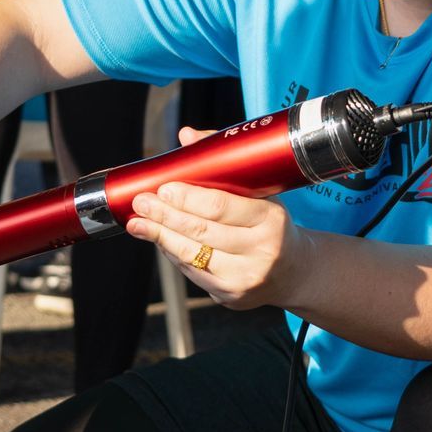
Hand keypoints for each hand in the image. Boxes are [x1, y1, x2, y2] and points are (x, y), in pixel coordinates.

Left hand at [122, 126, 312, 310]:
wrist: (292, 272)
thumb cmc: (269, 225)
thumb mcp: (260, 193)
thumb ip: (224, 163)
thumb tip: (187, 137)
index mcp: (270, 218)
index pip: (221, 206)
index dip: (187, 197)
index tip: (163, 187)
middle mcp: (261, 250)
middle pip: (201, 230)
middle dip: (165, 215)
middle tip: (141, 202)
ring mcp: (246, 276)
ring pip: (192, 254)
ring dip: (160, 236)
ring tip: (138, 223)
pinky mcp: (231, 294)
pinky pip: (192, 271)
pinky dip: (172, 253)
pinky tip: (158, 239)